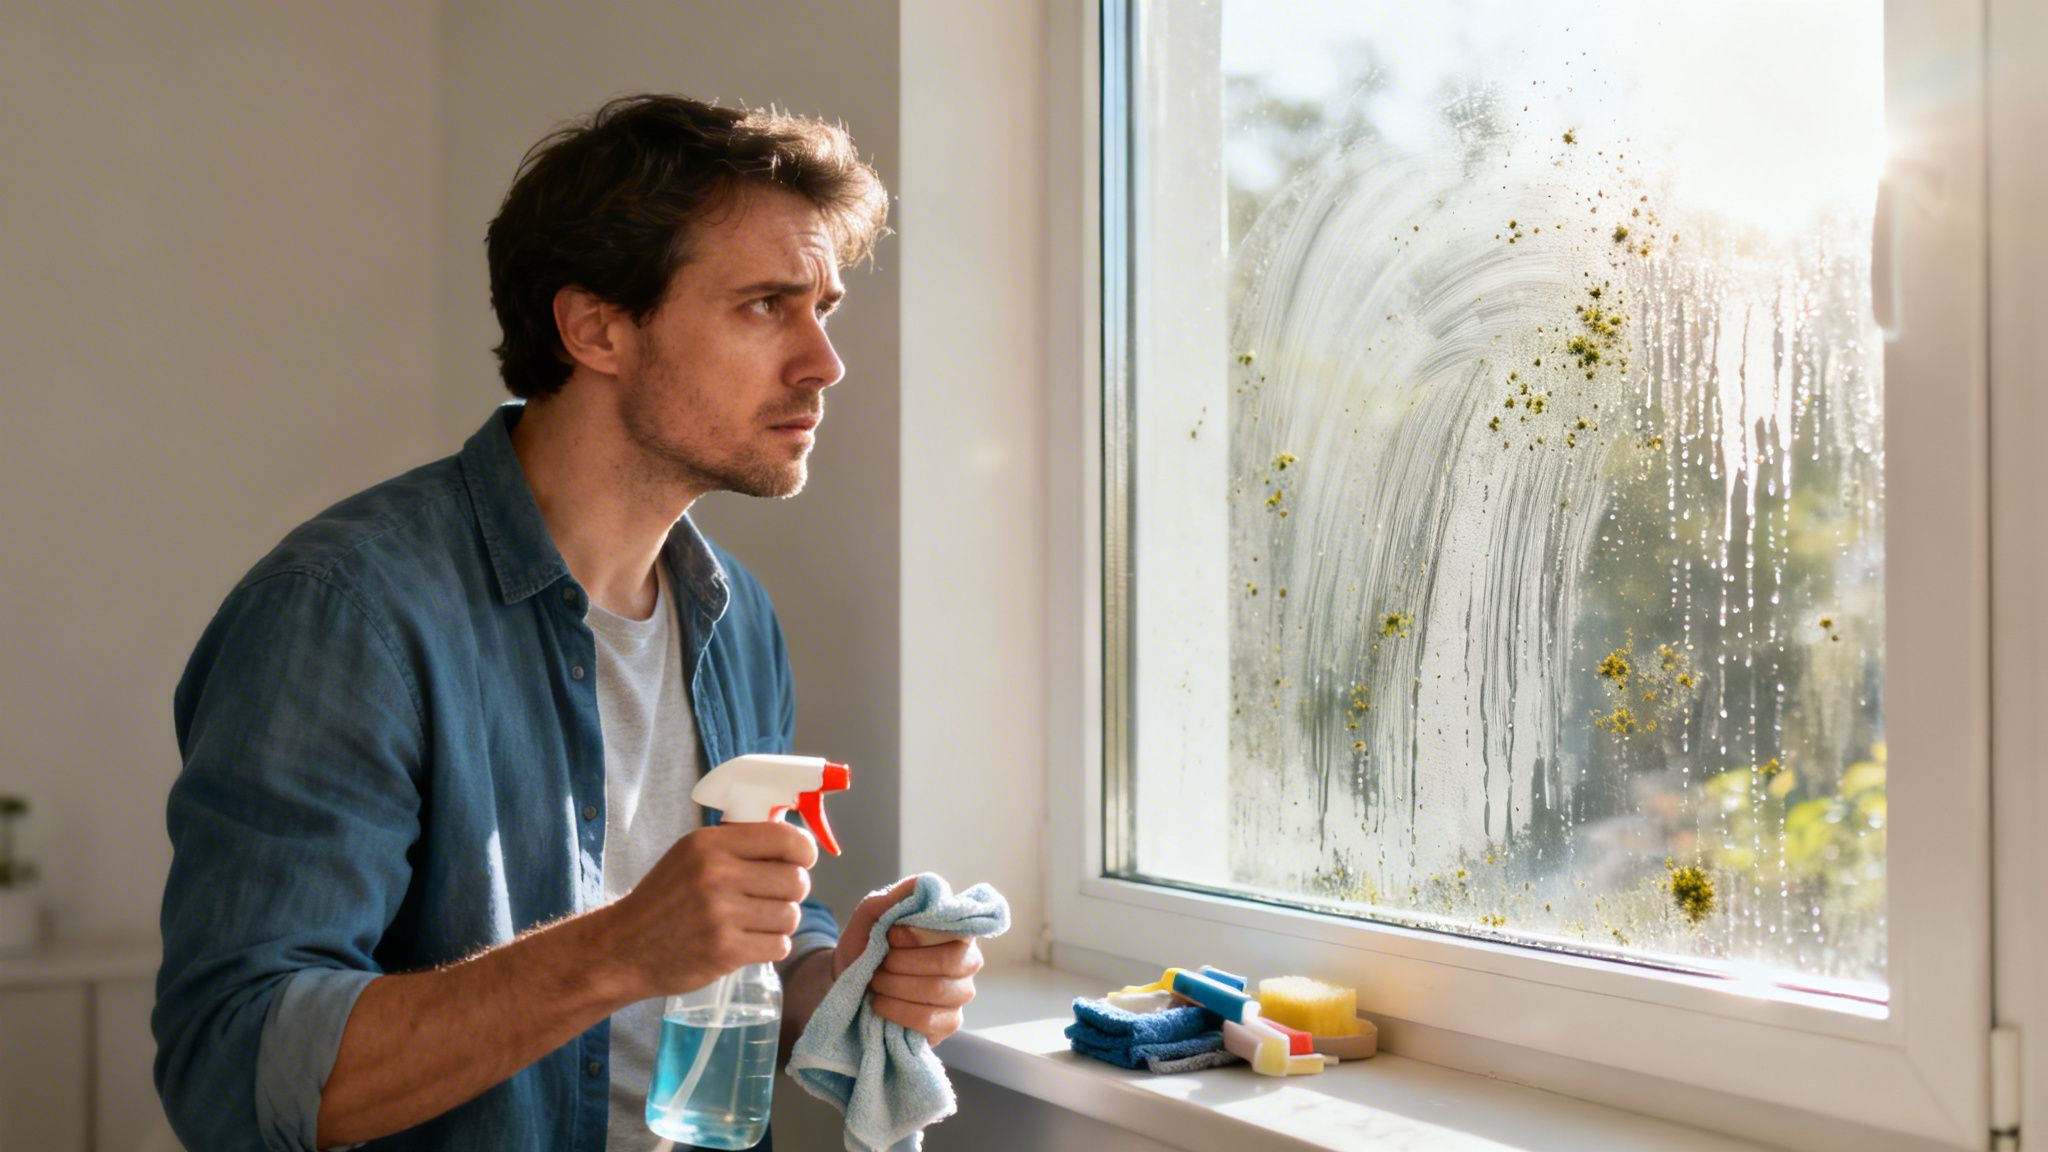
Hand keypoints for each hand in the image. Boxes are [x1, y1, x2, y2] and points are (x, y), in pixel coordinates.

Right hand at [602, 821, 816, 999]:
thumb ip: (737, 845)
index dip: (804, 851)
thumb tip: (794, 842)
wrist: (624, 948)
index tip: (801, 861)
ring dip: (780, 922)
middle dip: (792, 892)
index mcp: (711, 843)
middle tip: (772, 898)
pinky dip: (771, 946)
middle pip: (796, 880)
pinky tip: (749, 942)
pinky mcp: (726, 950)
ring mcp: (722, 914)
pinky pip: (779, 945)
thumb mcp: (692, 855)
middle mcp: (717, 874)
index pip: (786, 838)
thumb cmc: (664, 899)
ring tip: (755, 922)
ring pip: (790, 915)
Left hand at [834, 876, 983, 1045]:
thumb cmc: (865, 944)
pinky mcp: (949, 1022)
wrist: (846, 982)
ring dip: (897, 986)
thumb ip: (894, 897)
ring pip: (939, 991)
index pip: (956, 929)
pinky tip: (881, 1004)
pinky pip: (932, 1020)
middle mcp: (967, 959)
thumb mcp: (870, 915)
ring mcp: (961, 993)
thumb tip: (925, 883)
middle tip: (880, 964)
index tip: (891, 935)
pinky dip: (899, 1011)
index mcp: (954, 928)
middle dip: (905, 963)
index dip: (922, 935)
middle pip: (951, 962)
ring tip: (876, 982)